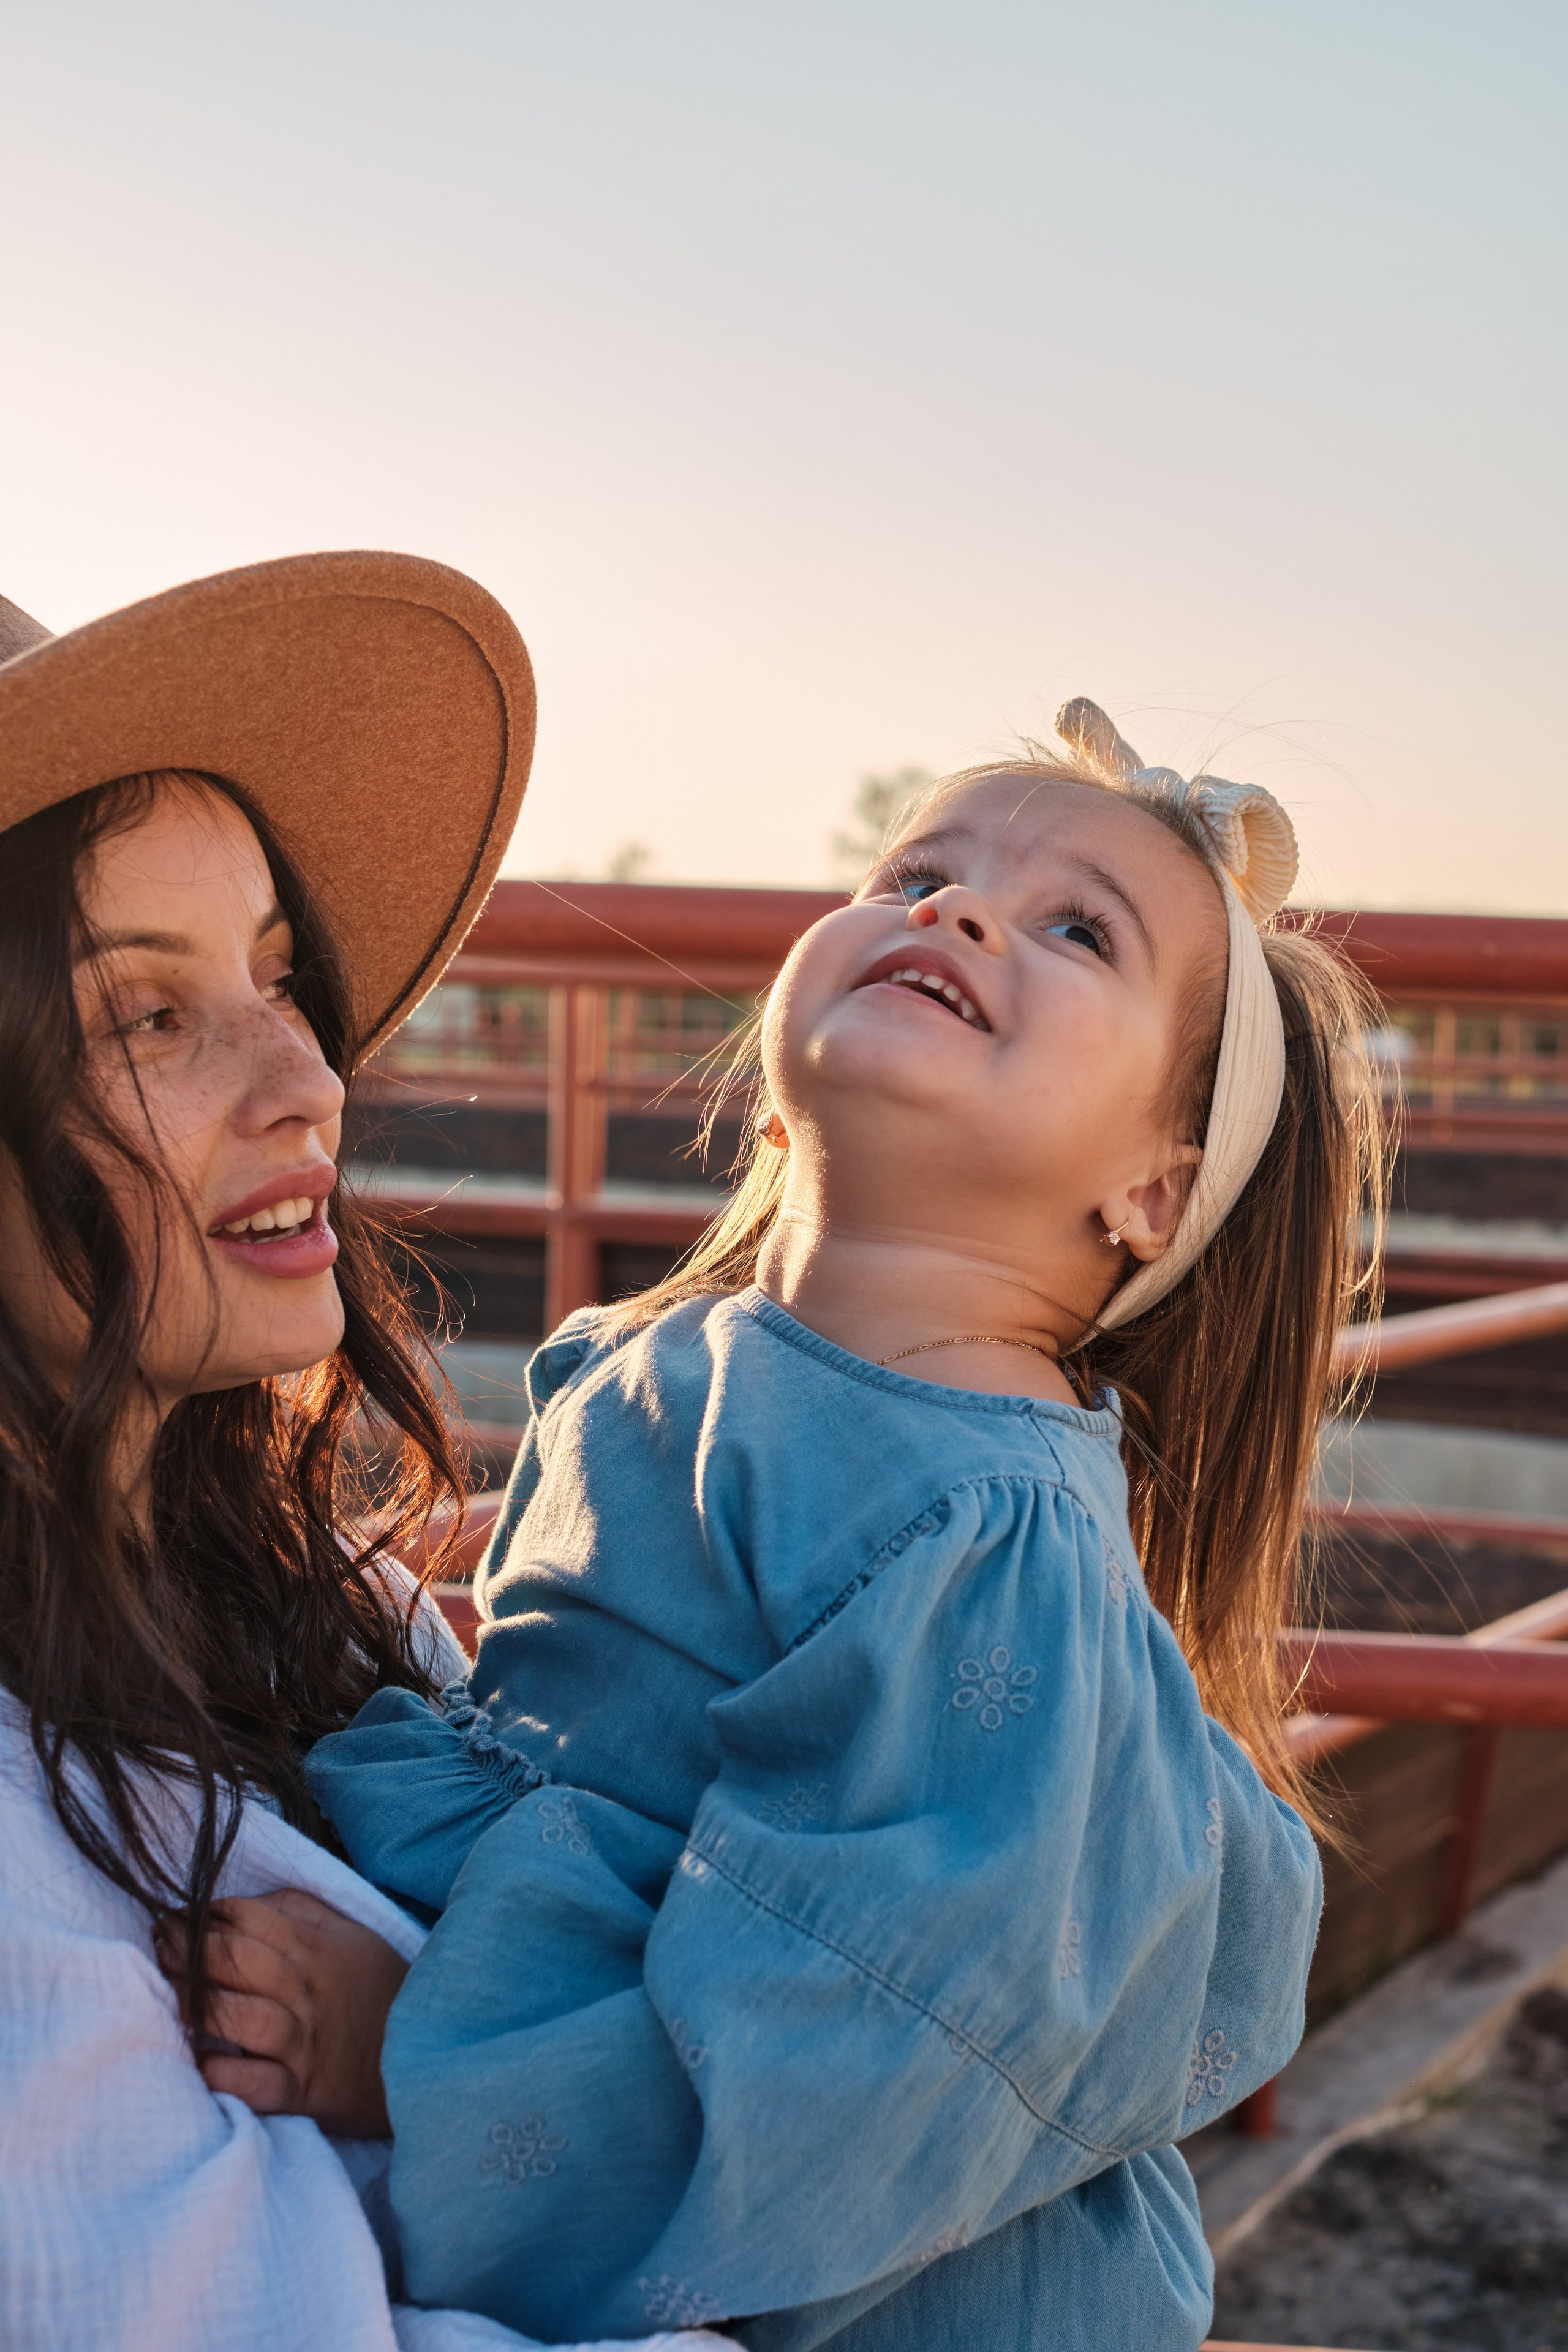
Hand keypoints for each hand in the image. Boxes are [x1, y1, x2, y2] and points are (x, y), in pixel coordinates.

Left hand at [155, 1887, 408, 2138]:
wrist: (421, 2055)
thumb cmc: (374, 1989)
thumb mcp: (351, 1935)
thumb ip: (298, 1911)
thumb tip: (239, 1904)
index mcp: (318, 1949)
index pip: (254, 1919)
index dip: (207, 1914)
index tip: (175, 1916)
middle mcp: (307, 1992)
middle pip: (240, 1962)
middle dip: (189, 1950)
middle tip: (158, 1947)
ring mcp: (303, 2044)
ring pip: (243, 2018)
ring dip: (197, 2005)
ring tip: (165, 1996)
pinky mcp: (301, 2092)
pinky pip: (254, 2085)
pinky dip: (222, 2075)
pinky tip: (198, 2063)